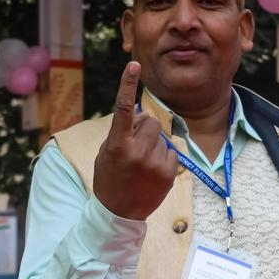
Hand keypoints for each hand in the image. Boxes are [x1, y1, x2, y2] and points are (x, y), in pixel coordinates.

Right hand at [93, 61, 177, 220]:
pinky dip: (164, 159)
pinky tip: (152, 173)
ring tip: (142, 166)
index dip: (127, 84)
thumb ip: (122, 132)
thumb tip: (141, 116)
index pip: (123, 108)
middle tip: (136, 147)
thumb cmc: (109, 179)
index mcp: (117, 144)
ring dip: (154, 146)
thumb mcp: (107, 153)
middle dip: (145, 129)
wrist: (118, 214)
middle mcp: (136, 151)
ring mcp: (154, 163)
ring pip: (161, 138)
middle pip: (150, 122)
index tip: (134, 65)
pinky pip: (171, 153)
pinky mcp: (168, 174)